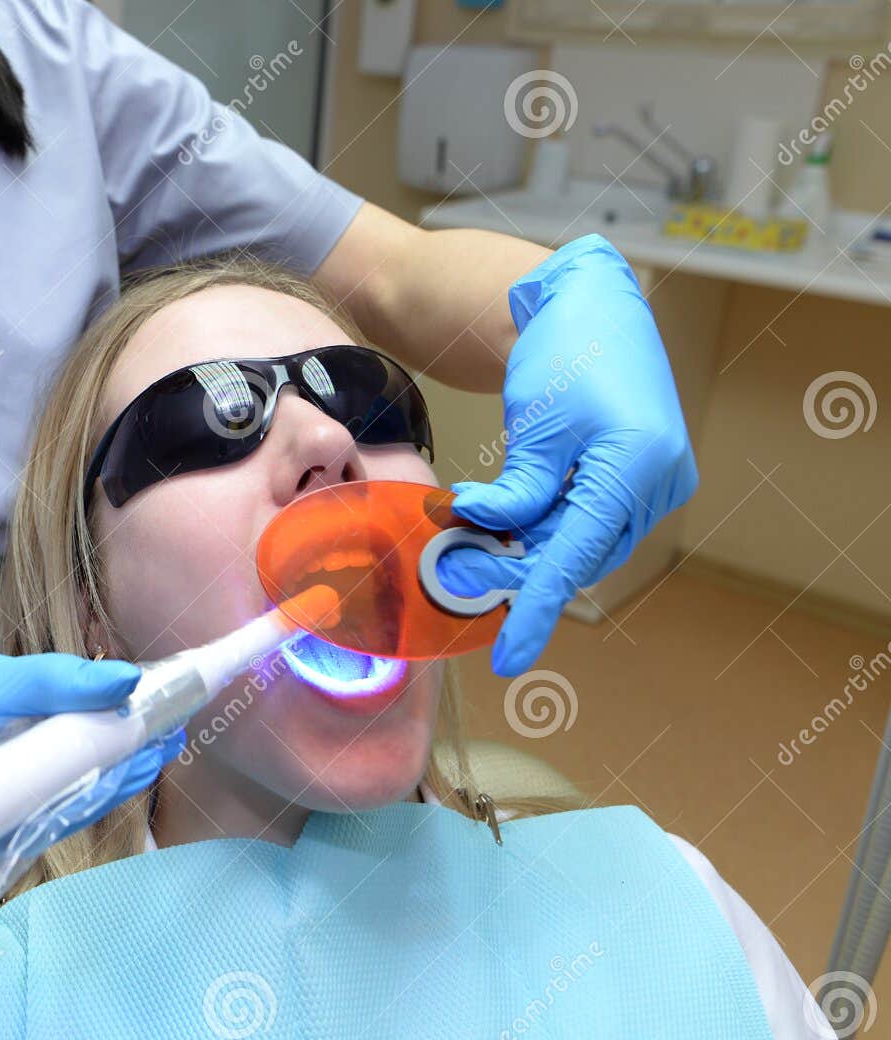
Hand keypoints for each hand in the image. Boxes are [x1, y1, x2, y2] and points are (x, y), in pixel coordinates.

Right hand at [0, 621, 173, 838]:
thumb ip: (55, 682)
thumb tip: (126, 683)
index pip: (53, 810)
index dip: (108, 781)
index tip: (151, 748)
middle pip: (64, 814)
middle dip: (121, 773)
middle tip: (170, 735)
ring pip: (59, 811)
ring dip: (109, 773)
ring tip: (158, 738)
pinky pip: (46, 804)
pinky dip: (83, 772)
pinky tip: (118, 746)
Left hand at [443, 234, 697, 676]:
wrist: (594, 306)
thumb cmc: (567, 352)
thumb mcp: (534, 425)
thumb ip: (515, 489)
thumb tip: (477, 530)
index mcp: (638, 466)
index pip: (576, 555)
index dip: (535, 608)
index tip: (510, 658)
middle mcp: (659, 482)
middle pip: (578, 554)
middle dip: (516, 567)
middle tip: (456, 566)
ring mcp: (655, 483)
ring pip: (580, 543)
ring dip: (527, 546)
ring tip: (472, 534)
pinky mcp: (639, 480)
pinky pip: (587, 522)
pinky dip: (543, 526)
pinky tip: (504, 519)